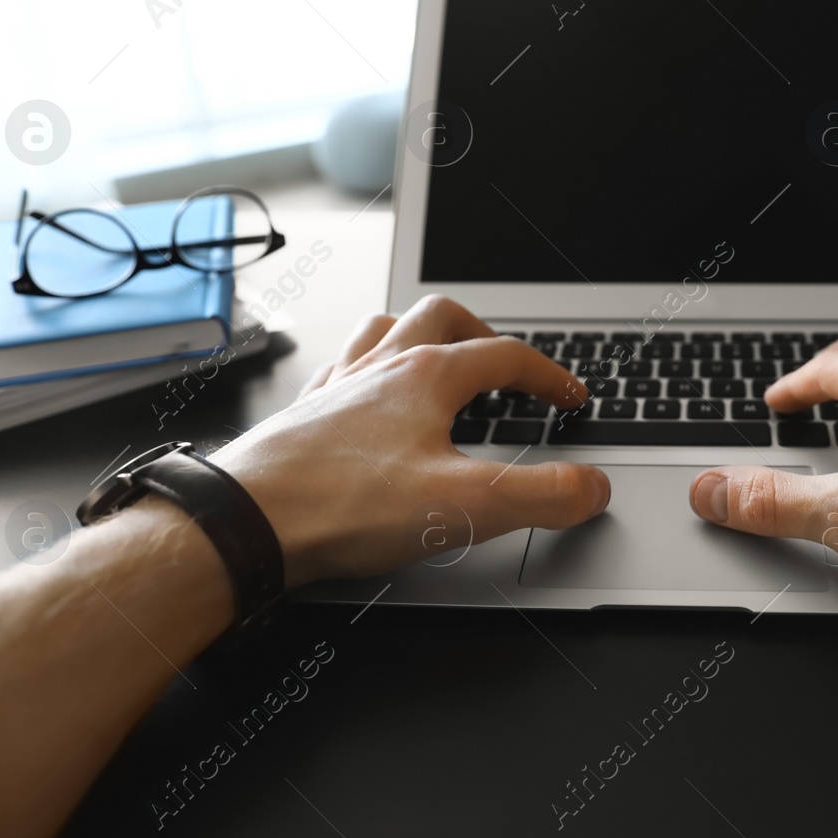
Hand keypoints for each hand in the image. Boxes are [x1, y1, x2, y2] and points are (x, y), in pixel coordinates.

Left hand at [209, 295, 609, 586]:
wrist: (245, 521)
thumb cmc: (342, 505)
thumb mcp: (467, 507)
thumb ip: (542, 496)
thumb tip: (592, 488)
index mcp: (426, 377)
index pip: (505, 356)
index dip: (549, 374)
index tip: (568, 397)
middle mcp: (380, 368)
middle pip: (441, 317)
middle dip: (483, 333)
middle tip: (504, 365)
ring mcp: (338, 387)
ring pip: (384, 328)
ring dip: (419, 334)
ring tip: (438, 358)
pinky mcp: (304, 415)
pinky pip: (340, 366)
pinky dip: (366, 366)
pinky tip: (365, 393)